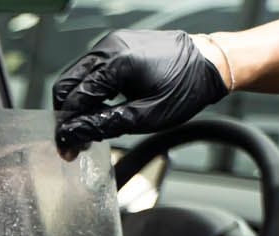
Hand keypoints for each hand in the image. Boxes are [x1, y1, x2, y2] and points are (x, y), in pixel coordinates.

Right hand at [53, 30, 229, 154]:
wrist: (212, 63)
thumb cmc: (187, 87)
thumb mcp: (146, 116)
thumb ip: (104, 124)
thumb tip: (73, 134)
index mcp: (117, 62)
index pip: (74, 97)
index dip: (67, 127)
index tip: (67, 148)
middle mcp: (110, 47)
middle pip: (67, 84)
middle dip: (67, 115)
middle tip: (76, 140)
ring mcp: (113, 43)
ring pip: (76, 77)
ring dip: (78, 104)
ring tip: (92, 126)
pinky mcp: (118, 46)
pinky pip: (91, 70)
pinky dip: (91, 91)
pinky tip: (102, 108)